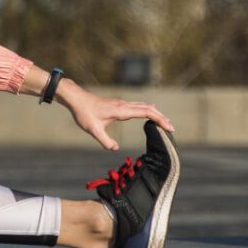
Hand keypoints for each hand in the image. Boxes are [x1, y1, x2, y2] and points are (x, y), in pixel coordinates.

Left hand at [58, 82, 174, 150]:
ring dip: (155, 112)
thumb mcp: (92, 129)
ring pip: (143, 106)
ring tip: (165, 122)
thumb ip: (104, 140)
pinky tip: (150, 110)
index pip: (146, 112)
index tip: (169, 127)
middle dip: (161, 117)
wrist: (76, 99)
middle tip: (172, 128)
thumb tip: (115, 148)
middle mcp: (123, 105)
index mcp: (120, 110)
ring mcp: (121, 103)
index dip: (159, 119)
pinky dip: (147, 109)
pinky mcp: (117, 104)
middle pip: (148, 108)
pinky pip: (137, 105)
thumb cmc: (83, 113)